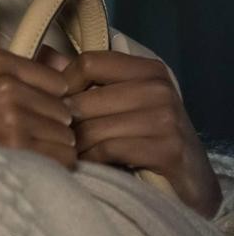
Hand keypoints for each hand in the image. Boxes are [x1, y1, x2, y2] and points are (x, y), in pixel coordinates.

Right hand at [0, 47, 74, 201]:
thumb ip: (9, 73)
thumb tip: (63, 64)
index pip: (55, 81)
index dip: (48, 100)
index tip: (33, 113)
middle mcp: (4, 85)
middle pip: (62, 108)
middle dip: (51, 125)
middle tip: (28, 137)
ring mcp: (10, 115)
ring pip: (65, 134)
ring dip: (52, 147)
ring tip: (26, 152)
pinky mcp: (16, 144)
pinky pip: (62, 155)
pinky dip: (53, 165)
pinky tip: (31, 166)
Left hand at [61, 52, 220, 218]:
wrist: (192, 183)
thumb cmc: (146, 139)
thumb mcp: (119, 103)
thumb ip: (83, 79)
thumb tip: (43, 53)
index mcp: (147, 70)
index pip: (88, 62)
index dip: (63, 84)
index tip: (58, 104)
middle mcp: (159, 88)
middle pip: (85, 99)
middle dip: (67, 123)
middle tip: (61, 137)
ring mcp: (166, 118)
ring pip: (93, 127)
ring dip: (77, 145)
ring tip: (73, 152)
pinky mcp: (168, 149)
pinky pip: (108, 149)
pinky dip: (92, 159)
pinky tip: (91, 163)